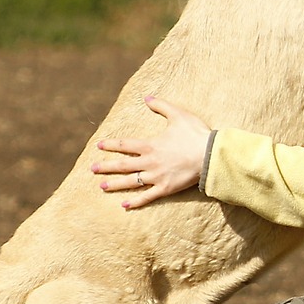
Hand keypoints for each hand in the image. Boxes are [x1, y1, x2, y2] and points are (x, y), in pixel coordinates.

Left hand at [92, 96, 211, 208]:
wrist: (211, 155)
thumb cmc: (196, 134)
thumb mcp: (178, 115)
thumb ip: (161, 106)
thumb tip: (147, 98)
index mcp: (151, 145)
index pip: (125, 145)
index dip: (111, 145)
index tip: (99, 145)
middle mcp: (150, 162)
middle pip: (123, 165)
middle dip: (106, 166)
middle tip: (92, 169)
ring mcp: (156, 177)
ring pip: (131, 182)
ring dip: (115, 184)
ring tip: (102, 186)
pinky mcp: (166, 188)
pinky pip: (147, 197)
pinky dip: (135, 201)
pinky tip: (124, 205)